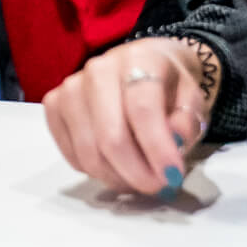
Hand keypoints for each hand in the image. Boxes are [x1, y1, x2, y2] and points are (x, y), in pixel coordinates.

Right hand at [41, 37, 218, 196]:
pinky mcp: (54, 105)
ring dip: (117, 178)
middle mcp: (98, 69)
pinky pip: (71, 154)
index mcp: (139, 59)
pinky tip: (115, 167)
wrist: (143, 68)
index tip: (173, 177)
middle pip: (110, 136)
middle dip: (136, 173)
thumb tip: (172, 143)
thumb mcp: (192, 100)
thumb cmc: (168, 88)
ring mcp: (70, 87)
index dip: (157, 148)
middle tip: (157, 187)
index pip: (141, 109)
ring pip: (88, 151)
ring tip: (138, 179)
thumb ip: (186, 123)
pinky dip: (95, 171)